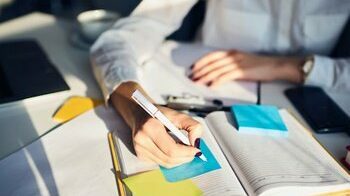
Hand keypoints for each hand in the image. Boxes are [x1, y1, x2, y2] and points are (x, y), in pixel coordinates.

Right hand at [111, 82, 201, 167]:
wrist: (140, 114)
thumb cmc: (158, 114)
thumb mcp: (177, 114)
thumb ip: (192, 126)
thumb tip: (196, 142)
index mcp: (150, 127)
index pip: (172, 150)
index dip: (187, 152)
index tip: (196, 150)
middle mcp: (142, 140)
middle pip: (169, 159)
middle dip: (185, 157)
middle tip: (193, 151)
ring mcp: (140, 149)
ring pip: (166, 163)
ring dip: (179, 159)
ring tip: (184, 148)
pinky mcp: (140, 155)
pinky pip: (161, 162)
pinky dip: (170, 159)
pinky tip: (172, 149)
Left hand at [189, 50, 304, 86]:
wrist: (275, 65)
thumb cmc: (261, 65)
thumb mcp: (243, 61)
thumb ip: (231, 65)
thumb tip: (219, 73)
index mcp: (232, 53)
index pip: (212, 56)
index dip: (201, 62)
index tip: (193, 68)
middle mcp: (233, 56)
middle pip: (211, 63)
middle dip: (200, 71)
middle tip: (192, 77)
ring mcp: (237, 63)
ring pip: (216, 70)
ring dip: (205, 77)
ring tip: (198, 82)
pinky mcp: (242, 71)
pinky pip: (226, 76)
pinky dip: (217, 81)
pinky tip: (212, 86)